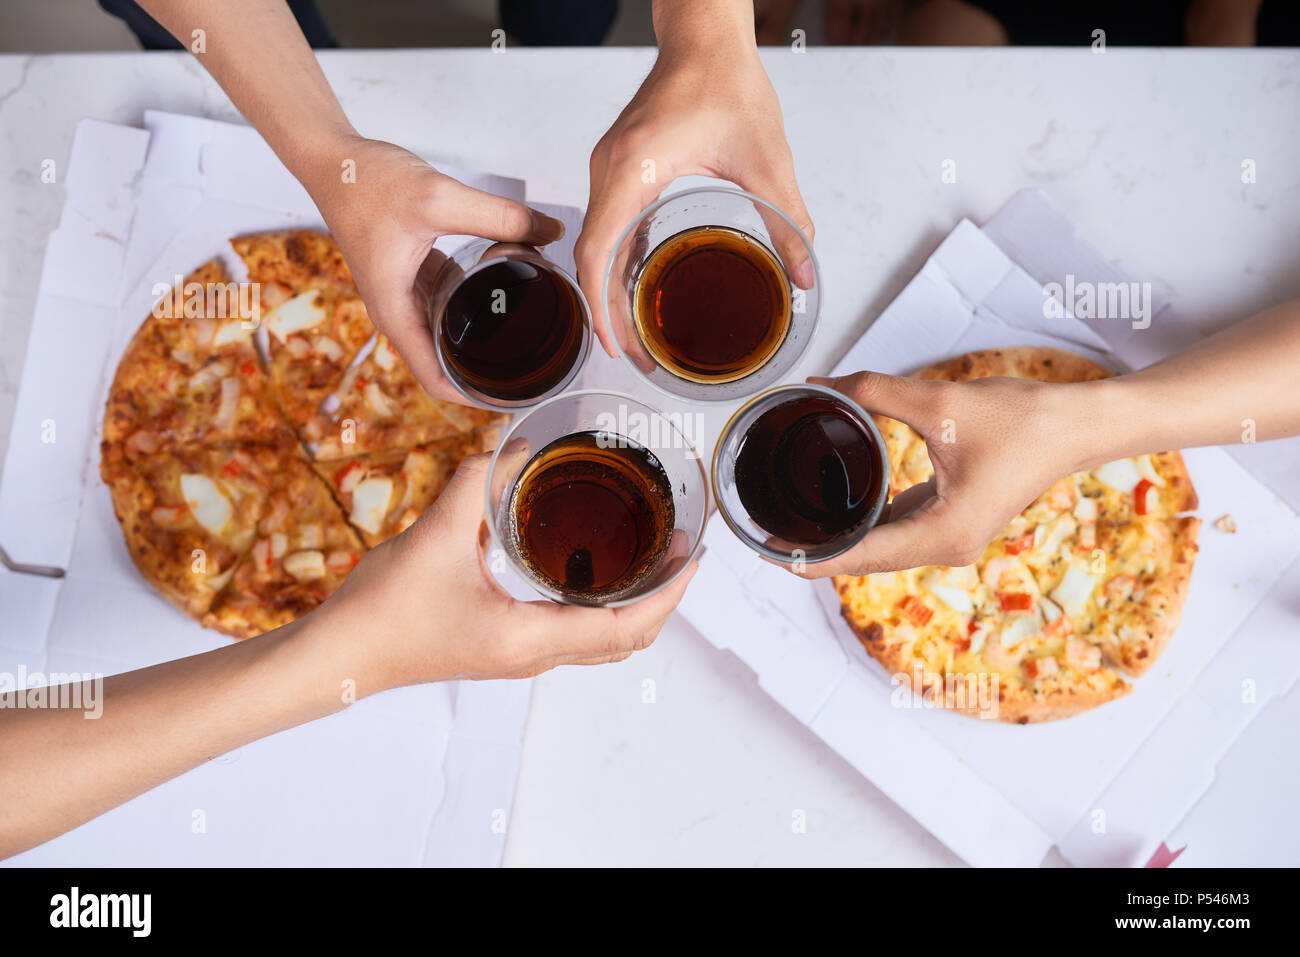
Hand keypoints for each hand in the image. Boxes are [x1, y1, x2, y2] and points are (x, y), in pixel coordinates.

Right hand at [305, 136, 565, 400]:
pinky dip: (473, 304)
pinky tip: (505, 294)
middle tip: (534, 371)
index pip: (437, 379)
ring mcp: (403, 294)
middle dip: (486, 373)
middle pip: (445, 363)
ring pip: (447, 333)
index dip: (475, 399)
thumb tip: (553, 231)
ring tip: (528, 339)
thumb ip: (500, 216)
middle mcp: (397, 312)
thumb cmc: (367, 181)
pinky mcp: (411, 274)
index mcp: (396, 312)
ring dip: (480, 339)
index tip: (514, 400)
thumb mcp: (440, 199)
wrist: (331, 158)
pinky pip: (446, 301)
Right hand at [318, 453, 699, 690]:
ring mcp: (520, 657)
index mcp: (531, 638)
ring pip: (600, 641)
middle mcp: (535, 656)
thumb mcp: (436, 535)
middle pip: (625, 640)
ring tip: (646, 554)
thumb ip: (477, 482)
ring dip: (633, 604)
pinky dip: (598, 606)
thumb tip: (512, 440)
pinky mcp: (503, 647)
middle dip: (661, 598)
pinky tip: (586, 567)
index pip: (628, 626)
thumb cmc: (384, 611)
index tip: (692, 556)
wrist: (341, 654)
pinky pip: (571, 633)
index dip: (670, 593)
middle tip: (676, 549)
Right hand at [574, 32, 813, 356]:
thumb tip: (804, 274)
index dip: (601, 304)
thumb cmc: (725, 82)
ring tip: (633, 329)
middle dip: (606, 310)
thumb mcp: (767, 161)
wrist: (705, 38)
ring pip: (597, 242)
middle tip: (632, 353)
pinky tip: (637, 285)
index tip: (613, 342)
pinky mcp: (619, 167)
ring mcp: (609, 168)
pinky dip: (617, 260)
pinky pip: (607, 223)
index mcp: (634, 168)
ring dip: (609, 287)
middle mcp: (610, 170)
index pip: (598, 250)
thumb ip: (788, 220)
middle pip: (591, 256)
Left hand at [791, 371, 1096, 576]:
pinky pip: (899, 532)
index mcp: (943, 533)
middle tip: (764, 535)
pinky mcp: (955, 523)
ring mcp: (952, 539)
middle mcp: (947, 547)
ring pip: (881, 548)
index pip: (859, 555)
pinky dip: (867, 524)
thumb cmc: (1022, 420)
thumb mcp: (938, 401)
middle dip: (816, 550)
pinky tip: (838, 508)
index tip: (769, 552)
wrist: (1075, 426)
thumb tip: (823, 383)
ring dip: (840, 538)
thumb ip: (874, 391)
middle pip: (865, 559)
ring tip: (791, 525)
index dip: (810, 556)